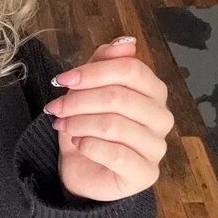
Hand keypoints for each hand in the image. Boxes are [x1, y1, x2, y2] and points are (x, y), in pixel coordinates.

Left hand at [44, 37, 173, 201]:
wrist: (82, 170)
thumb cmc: (88, 127)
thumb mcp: (88, 90)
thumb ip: (104, 63)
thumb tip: (126, 42)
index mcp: (154, 92)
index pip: (131, 70)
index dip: (93, 71)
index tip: (63, 79)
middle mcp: (161, 118)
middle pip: (120, 97)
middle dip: (79, 100)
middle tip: (55, 107)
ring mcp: (157, 147)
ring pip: (114, 125)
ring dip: (79, 123)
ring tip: (63, 125)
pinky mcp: (145, 174)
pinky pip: (116, 154)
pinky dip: (88, 145)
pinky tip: (77, 144)